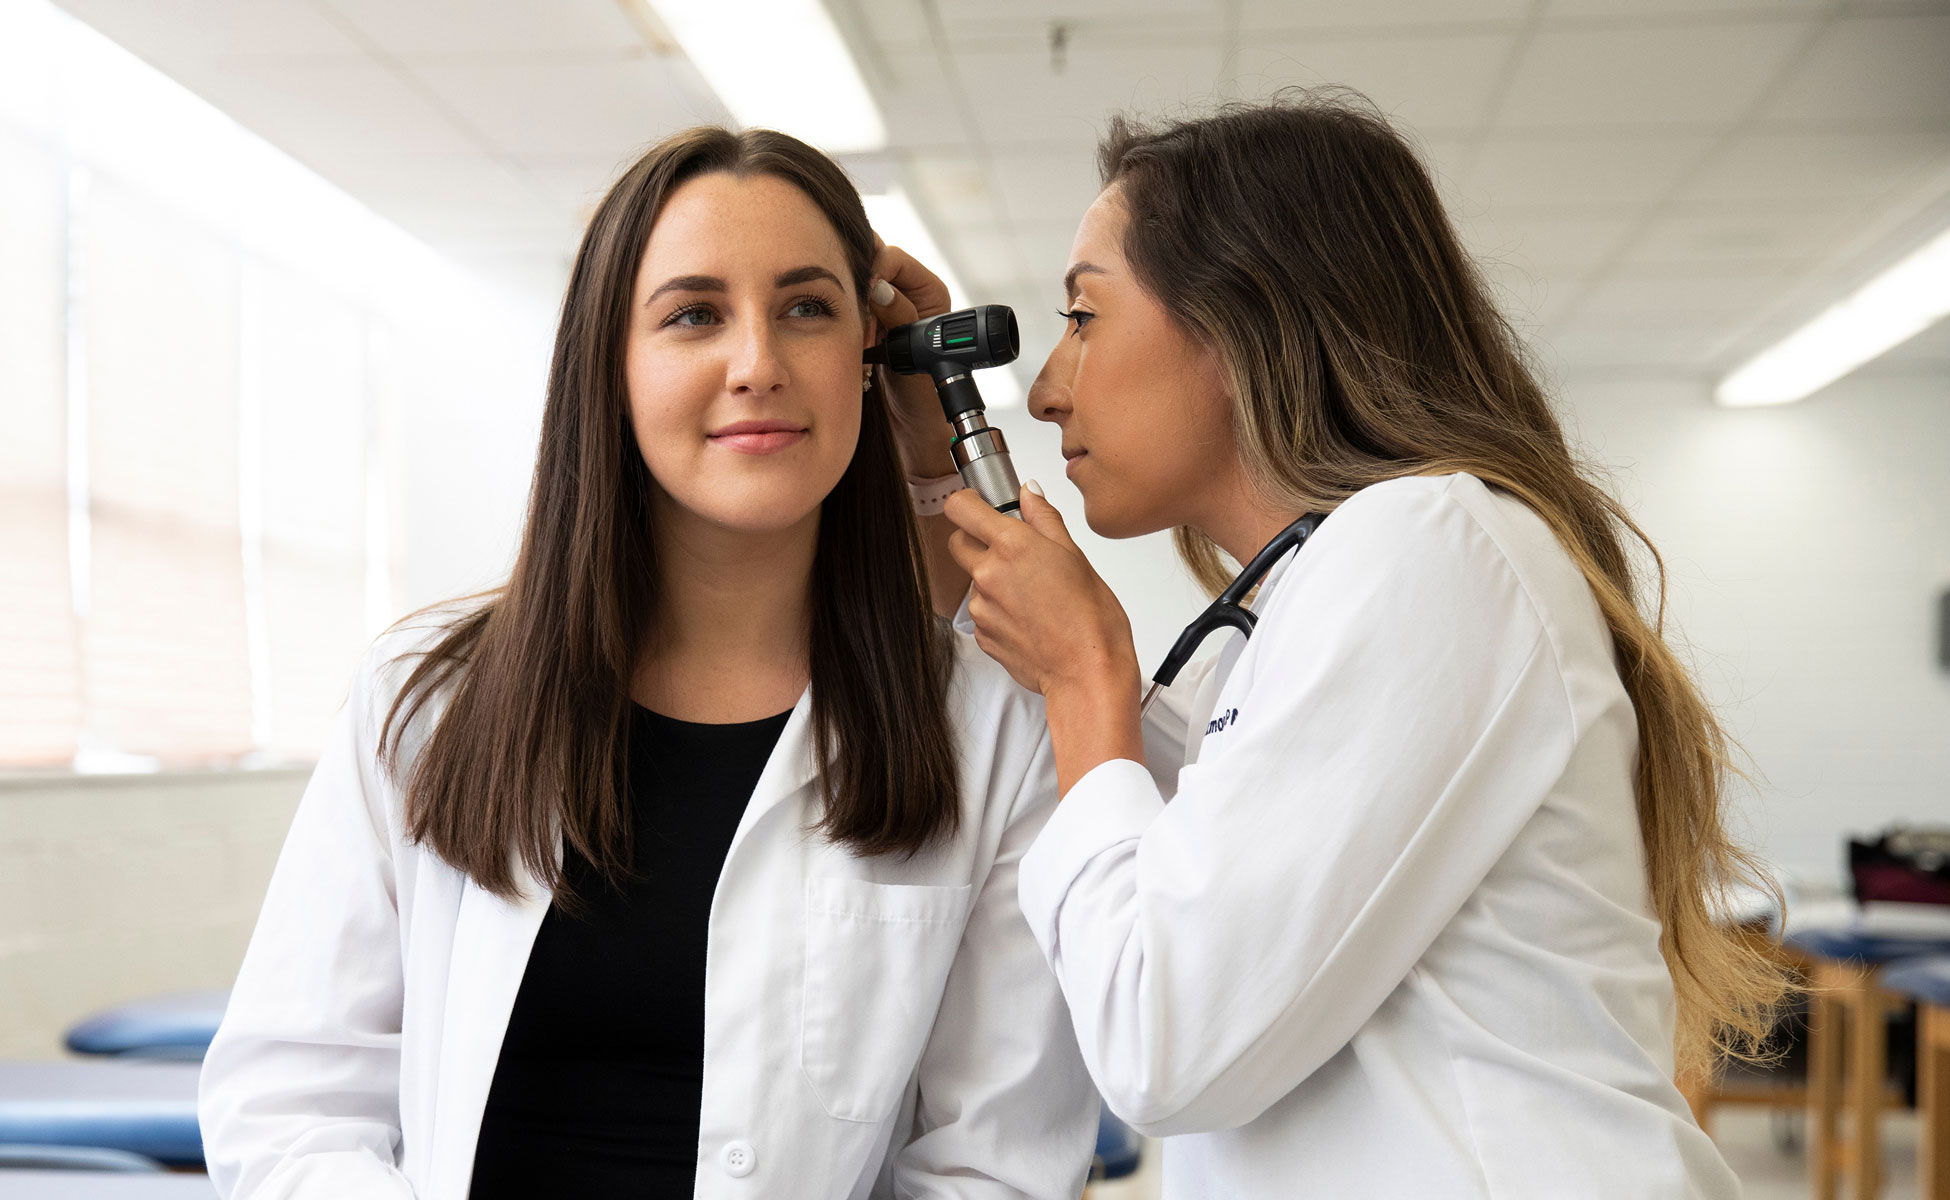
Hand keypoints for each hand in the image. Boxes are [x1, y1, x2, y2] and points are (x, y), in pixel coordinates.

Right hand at [867, 236, 956, 478]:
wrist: (912, 425)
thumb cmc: (924, 394)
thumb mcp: (915, 354)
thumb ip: (900, 318)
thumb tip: (878, 287)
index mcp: (930, 291)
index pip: (894, 259)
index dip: (875, 273)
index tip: (864, 298)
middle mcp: (909, 293)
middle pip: (870, 266)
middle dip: (858, 292)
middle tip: (860, 327)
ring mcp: (885, 307)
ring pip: (854, 288)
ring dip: (850, 312)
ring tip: (860, 344)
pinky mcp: (867, 323)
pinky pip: (847, 309)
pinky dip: (843, 324)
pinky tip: (853, 346)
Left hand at [945, 484, 1144, 792]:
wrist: (1087, 674)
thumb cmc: (1092, 619)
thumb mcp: (1076, 557)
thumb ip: (1044, 520)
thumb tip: (1029, 493)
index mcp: (1012, 545)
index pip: (960, 508)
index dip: (967, 503)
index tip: (979, 505)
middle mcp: (988, 573)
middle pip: (958, 542)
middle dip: (977, 540)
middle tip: (1012, 551)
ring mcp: (981, 607)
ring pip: (974, 581)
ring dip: (993, 580)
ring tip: (1034, 596)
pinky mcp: (982, 636)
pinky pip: (982, 612)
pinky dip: (999, 610)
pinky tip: (1030, 618)